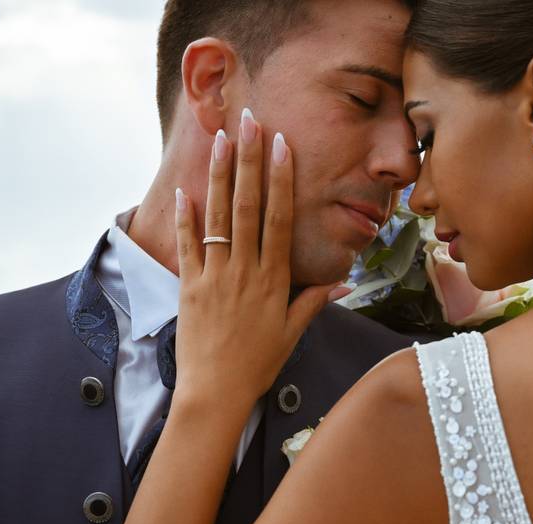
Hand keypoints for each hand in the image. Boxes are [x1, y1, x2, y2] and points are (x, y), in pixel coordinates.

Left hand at [173, 109, 346, 409]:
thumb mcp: (292, 333)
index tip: (282, 145)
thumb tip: (345, 281)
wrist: (216, 392)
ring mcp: (214, 276)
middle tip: (250, 123)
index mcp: (273, 279)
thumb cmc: (258, 364)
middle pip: (248, 207)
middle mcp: (244, 270)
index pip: (279, 218)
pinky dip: (186, 217)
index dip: (281, 179)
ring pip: (218, 217)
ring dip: (220, 176)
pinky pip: (187, 245)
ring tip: (221, 140)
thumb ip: (315, 301)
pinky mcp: (188, 286)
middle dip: (250, 161)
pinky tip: (186, 188)